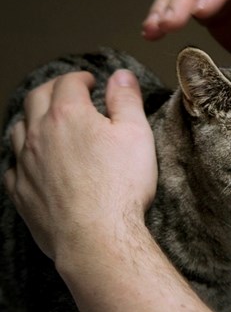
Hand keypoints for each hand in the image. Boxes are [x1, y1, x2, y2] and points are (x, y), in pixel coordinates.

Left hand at [3, 70, 157, 261]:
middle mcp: (40, 134)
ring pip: (18, 129)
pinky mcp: (21, 192)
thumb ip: (126, 100)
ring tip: (47, 124)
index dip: (80, 78)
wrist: (97, 236)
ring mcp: (26, 163)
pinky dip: (22, 157)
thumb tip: (121, 75)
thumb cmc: (121, 186)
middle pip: (36, 98)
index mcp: (69, 115)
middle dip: (52, 90)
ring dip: (32, 120)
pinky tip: (34, 162)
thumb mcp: (137, 135)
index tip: (89, 81)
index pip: (68, 83)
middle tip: (67, 92)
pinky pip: (12, 166)